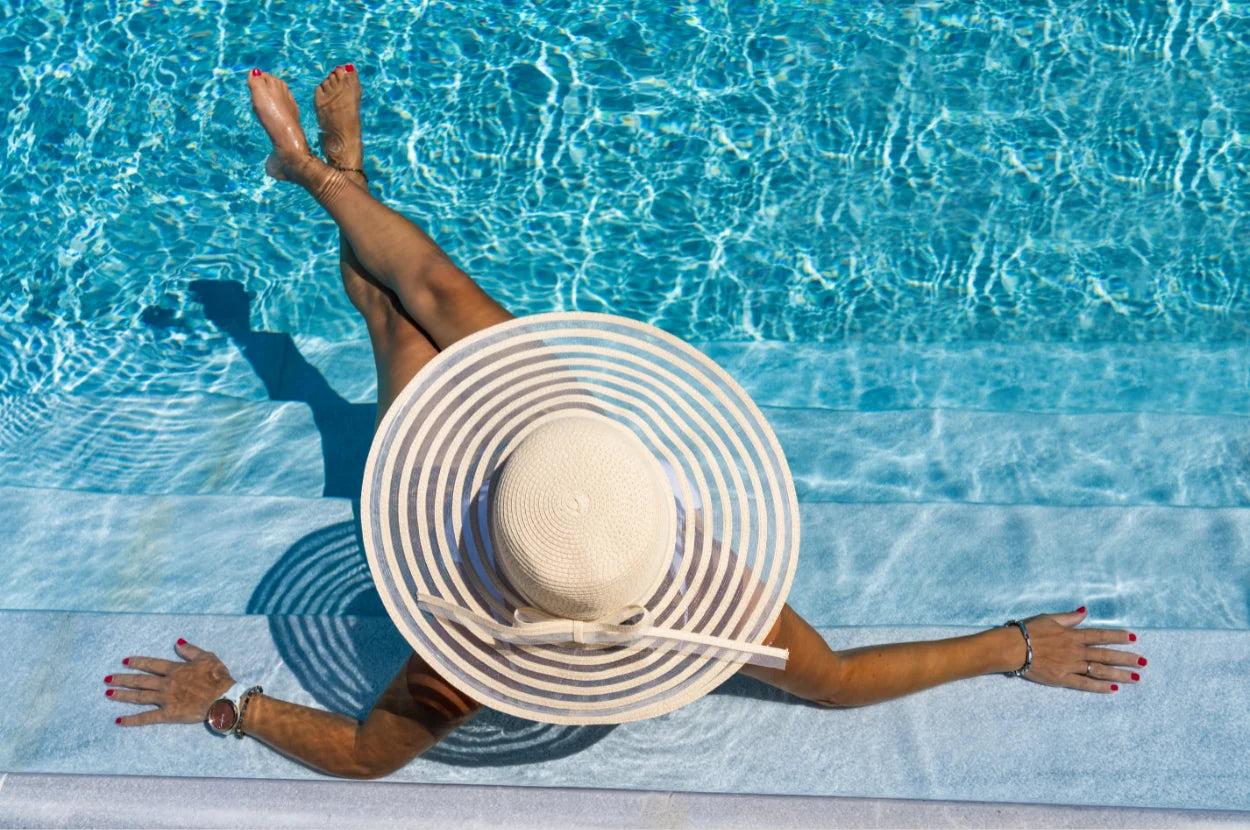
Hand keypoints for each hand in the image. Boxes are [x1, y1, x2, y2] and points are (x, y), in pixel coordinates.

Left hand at [106, 640, 233, 725]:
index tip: (124, 661)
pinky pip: (147, 717)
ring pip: (139, 697)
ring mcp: (166, 699)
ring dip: (123, 695)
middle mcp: (166, 683)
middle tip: (107, 679)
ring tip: (108, 694)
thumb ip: (190, 650)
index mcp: (175, 669)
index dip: (137, 662)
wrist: (223, 698)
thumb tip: (177, 642)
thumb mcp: (207, 657)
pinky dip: (133, 720)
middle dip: (122, 679)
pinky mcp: (168, 714)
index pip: (151, 664)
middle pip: (140, 680)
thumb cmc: (217, 677)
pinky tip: (119, 721)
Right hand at [1013, 608, 1145, 692]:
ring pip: (1100, 671)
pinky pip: (1085, 684)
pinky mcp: (1062, 679)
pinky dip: (1099, 687)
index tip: (1134, 638)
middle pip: (1105, 655)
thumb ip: (1069, 617)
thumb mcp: (1048, 618)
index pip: (1101, 635)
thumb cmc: (1027, 630)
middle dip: (1126, 658)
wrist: (1012, 648)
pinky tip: (1113, 689)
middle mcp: (1076, 651)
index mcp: (1073, 635)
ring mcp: (1071, 666)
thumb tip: (1084, 611)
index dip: (1118, 636)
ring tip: (1135, 678)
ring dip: (1119, 674)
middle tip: (1143, 662)